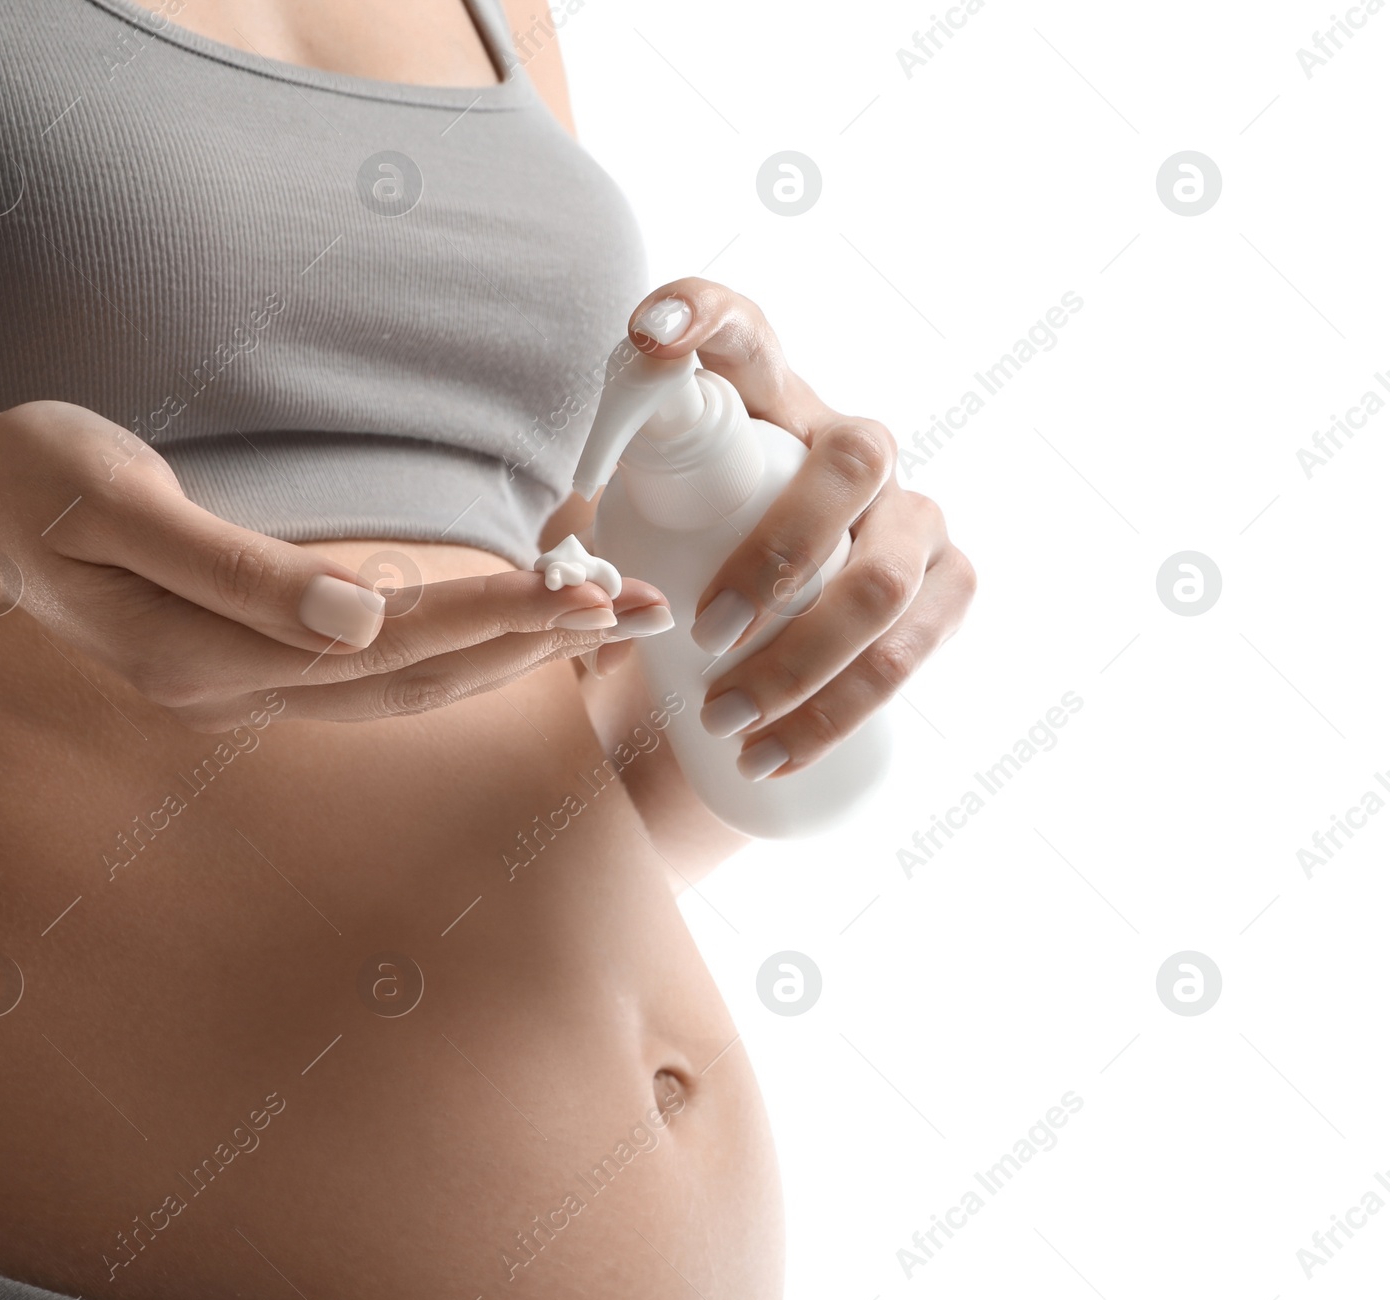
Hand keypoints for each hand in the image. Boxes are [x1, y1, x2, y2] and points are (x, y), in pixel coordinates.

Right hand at [0, 401, 666, 730]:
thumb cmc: (33, 490)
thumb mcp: (116, 506)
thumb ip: (241, 571)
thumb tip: (363, 612)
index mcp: (217, 656)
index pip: (391, 644)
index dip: (496, 619)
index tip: (587, 594)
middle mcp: (246, 689)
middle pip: (420, 679)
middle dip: (535, 645)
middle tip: (644, 611)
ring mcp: (250, 686)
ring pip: (408, 686)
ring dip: (509, 655)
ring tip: (603, 620)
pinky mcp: (256, 663)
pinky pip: (377, 671)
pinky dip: (454, 651)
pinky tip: (508, 631)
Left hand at [620, 280, 974, 778]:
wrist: (767, 643)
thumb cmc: (687, 574)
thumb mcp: (636, 545)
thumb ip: (593, 543)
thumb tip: (571, 590)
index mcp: (771, 411)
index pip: (746, 336)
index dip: (705, 318)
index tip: (647, 336)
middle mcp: (855, 447)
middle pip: (852, 463)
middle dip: (779, 554)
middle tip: (704, 632)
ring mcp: (914, 515)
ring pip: (884, 581)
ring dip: (800, 664)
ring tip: (720, 724)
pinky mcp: (950, 585)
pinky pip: (910, 654)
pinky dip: (835, 717)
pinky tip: (773, 758)